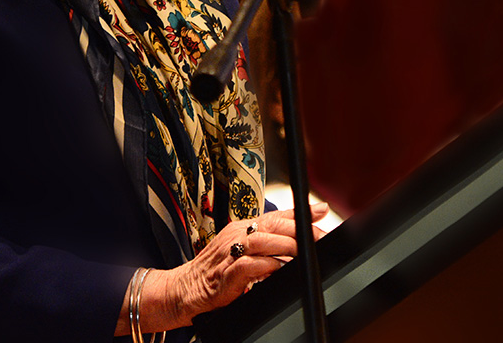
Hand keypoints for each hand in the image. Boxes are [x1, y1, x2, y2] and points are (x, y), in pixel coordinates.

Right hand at [125, 203, 328, 333]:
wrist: (181, 290)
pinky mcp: (223, 276)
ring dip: (286, 246)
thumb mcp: (241, 251)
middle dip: (300, 231)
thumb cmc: (213, 272)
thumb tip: (299, 239)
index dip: (300, 215)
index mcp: (240, 228)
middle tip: (321, 237)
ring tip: (306, 252)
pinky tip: (278, 268)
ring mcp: (228, 254)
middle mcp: (235, 235)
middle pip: (272, 226)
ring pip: (262, 242)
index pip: (275, 217)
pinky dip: (265, 266)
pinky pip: (247, 266)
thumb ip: (269, 244)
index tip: (322, 212)